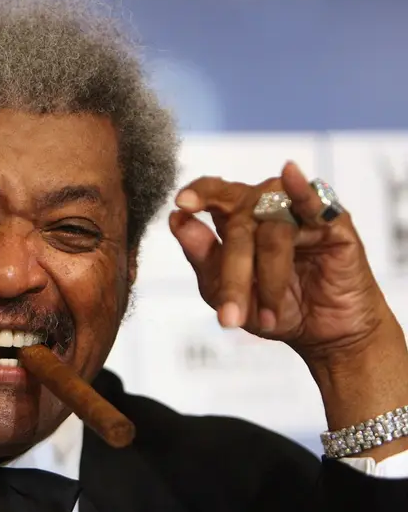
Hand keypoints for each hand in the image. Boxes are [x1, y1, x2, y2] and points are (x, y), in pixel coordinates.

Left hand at [169, 161, 407, 457]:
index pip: (213, 193)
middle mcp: (265, 208)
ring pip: (272, 227)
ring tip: (268, 317)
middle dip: (233, 271)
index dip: (198, 193)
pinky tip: (289, 174)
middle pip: (239, 220)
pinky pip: (313, 201)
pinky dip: (300, 190)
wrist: (322, 337)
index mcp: (235, 219)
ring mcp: (298, 212)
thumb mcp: (226, 293)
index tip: (181, 203)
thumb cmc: (272, 311)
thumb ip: (202, 257)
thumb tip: (177, 221)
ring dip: (269, 277)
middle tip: (229, 315)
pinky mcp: (333, 222)